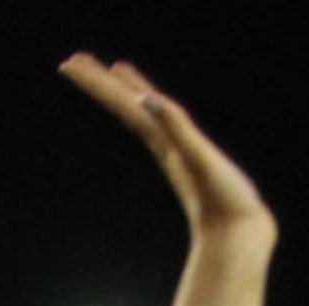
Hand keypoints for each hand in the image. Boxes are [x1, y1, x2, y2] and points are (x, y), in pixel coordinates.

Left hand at [60, 54, 273, 248]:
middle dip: (100, 83)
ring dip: (126, 93)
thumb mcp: (199, 158)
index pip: (123, 104)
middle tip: (72, 60)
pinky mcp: (191, 160)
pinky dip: (156, 111)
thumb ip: (175, 127)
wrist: (239, 241)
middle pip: (125, 106)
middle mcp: (163, 144)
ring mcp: (175, 152)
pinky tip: (153, 106)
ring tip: (114, 72)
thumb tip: (146, 100)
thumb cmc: (222, 201)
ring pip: (144, 115)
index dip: (98, 83)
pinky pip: (167, 127)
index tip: (69, 63)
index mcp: (161, 140)